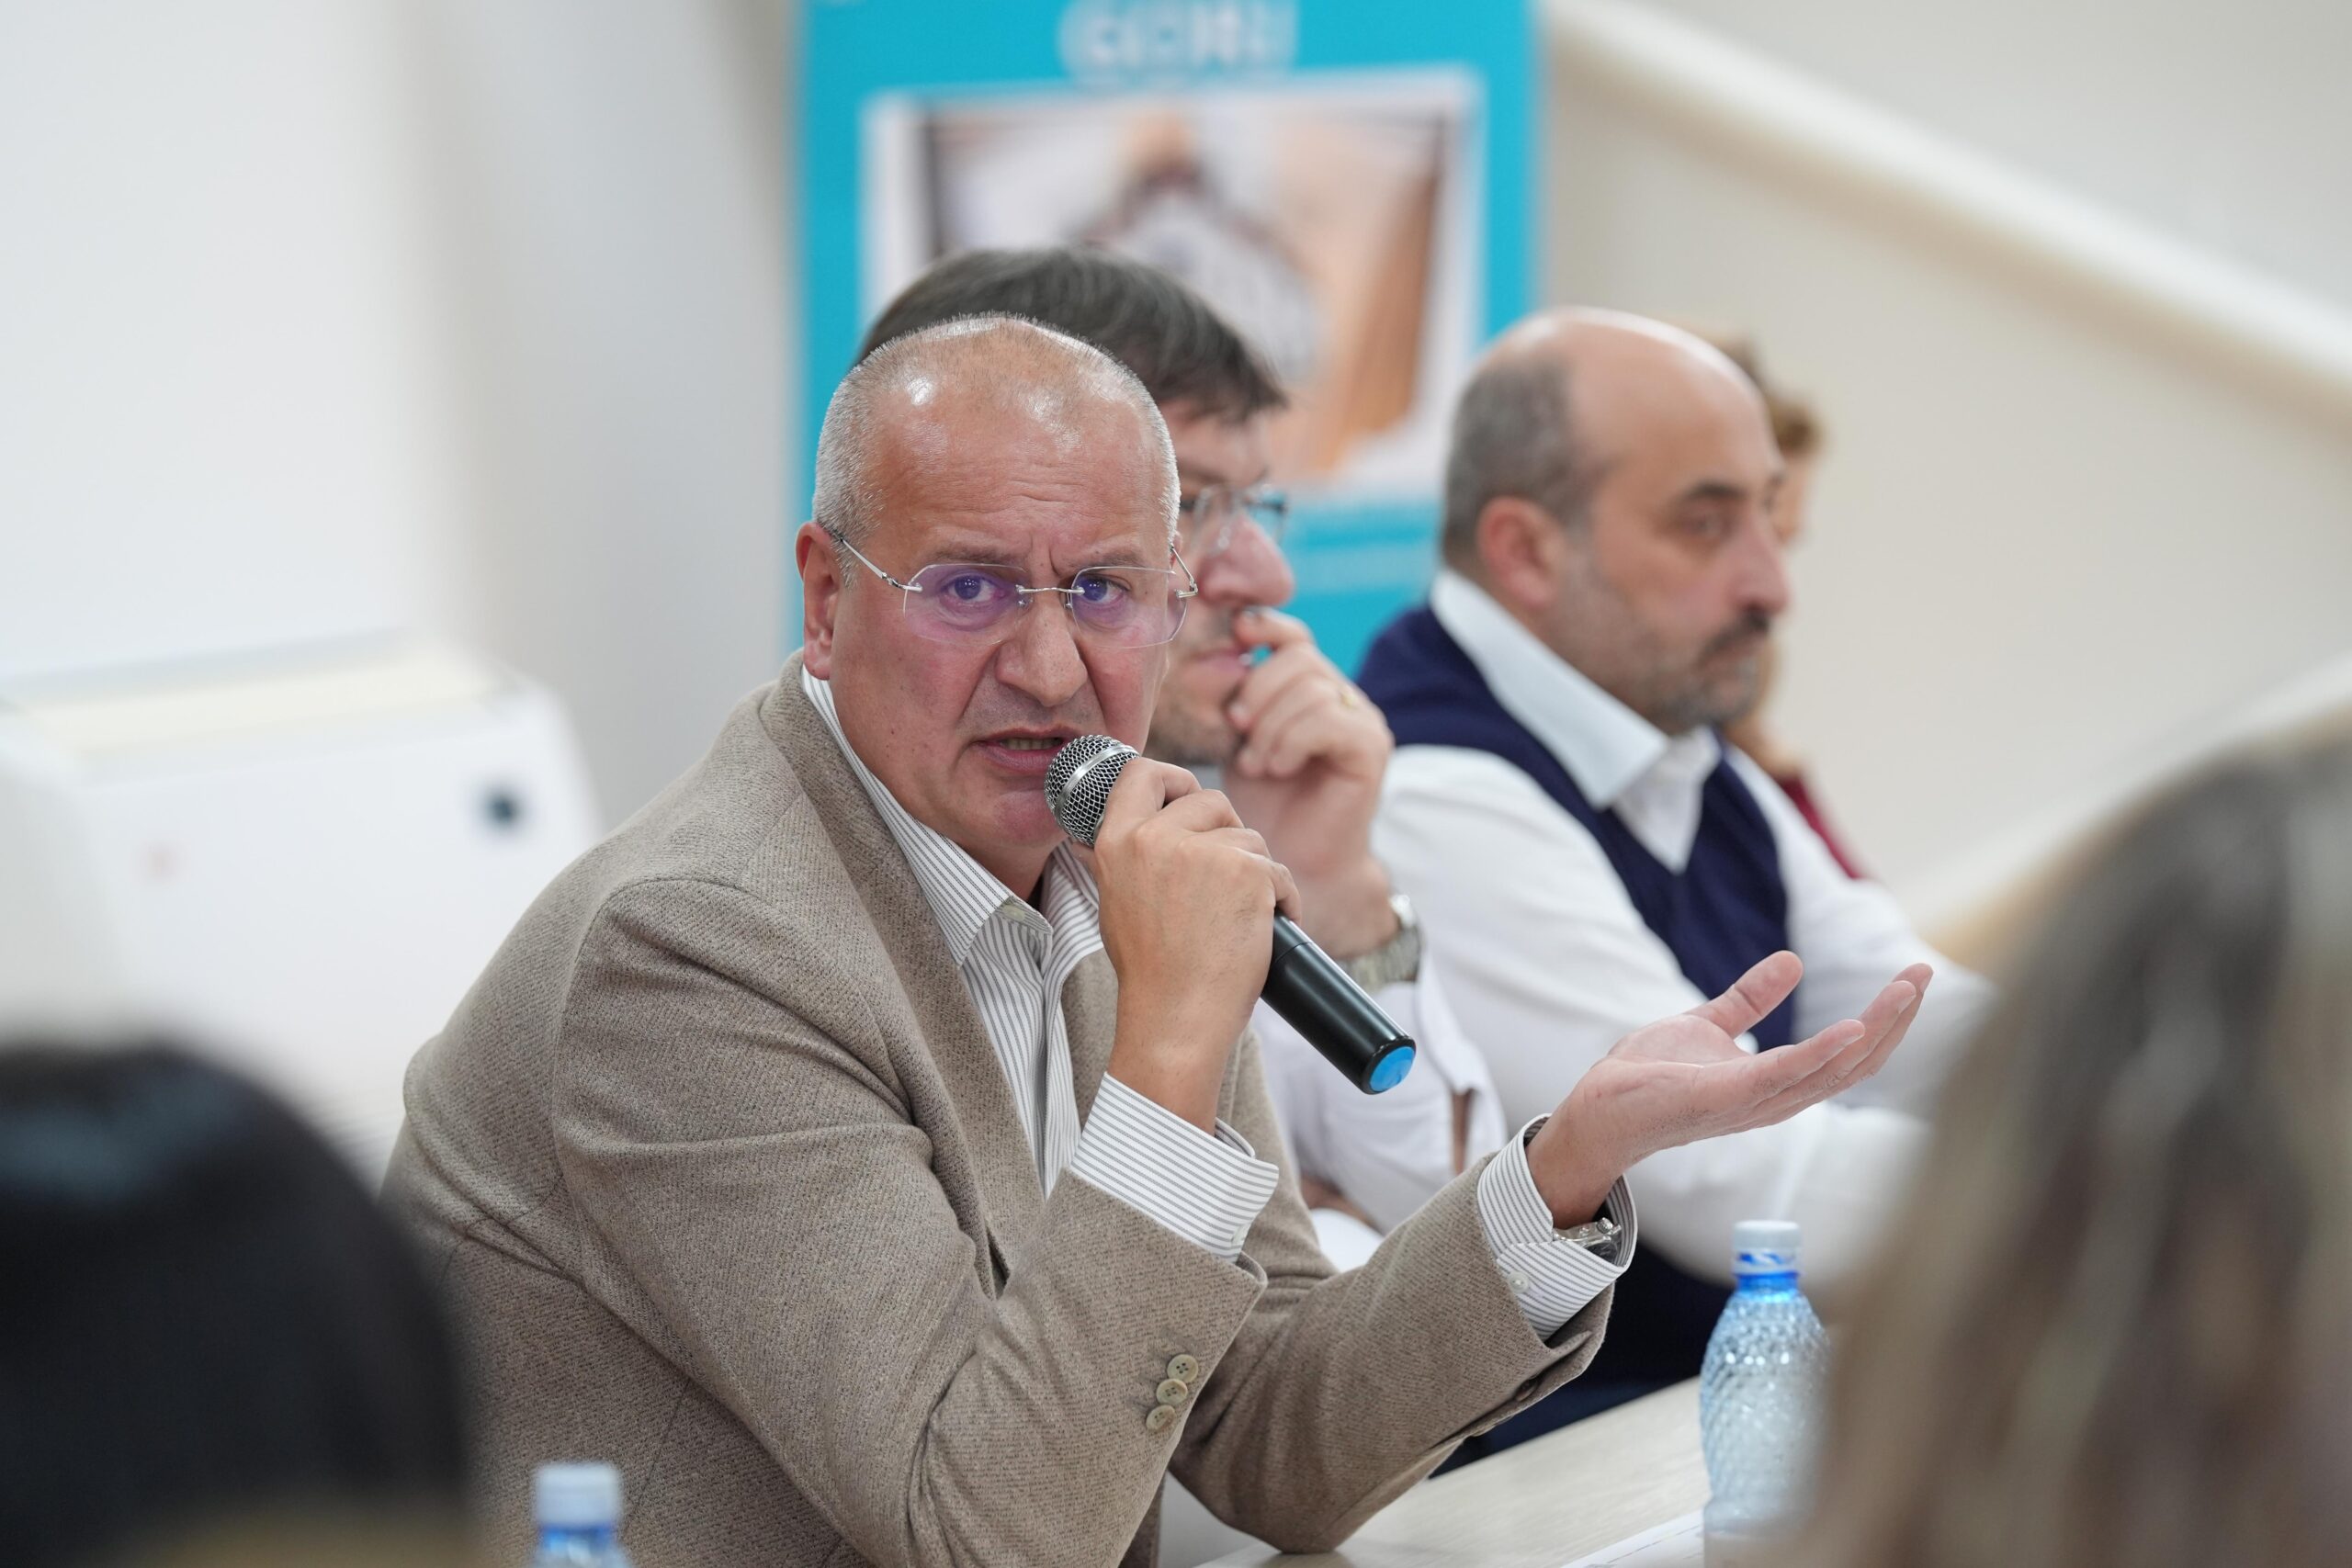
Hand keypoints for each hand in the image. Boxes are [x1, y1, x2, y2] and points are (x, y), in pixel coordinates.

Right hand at [1091, 755, 1300, 1129]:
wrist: (1175, 1019)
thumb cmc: (1152, 972)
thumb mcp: (1118, 899)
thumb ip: (1131, 855)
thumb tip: (1149, 824)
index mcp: (1117, 841)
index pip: (1142, 771)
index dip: (1172, 778)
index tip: (1186, 796)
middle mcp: (1155, 837)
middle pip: (1210, 801)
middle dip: (1227, 835)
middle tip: (1224, 886)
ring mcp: (1203, 851)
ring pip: (1250, 838)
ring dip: (1256, 874)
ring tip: (1237, 920)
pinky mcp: (1247, 871)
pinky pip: (1279, 871)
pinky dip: (1282, 901)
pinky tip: (1262, 931)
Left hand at [1218, 608, 1397, 956]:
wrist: (1293, 863)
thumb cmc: (1263, 806)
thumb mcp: (1240, 741)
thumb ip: (1239, 699)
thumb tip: (1222, 653)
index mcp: (1312, 689)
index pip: (1294, 637)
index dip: (1265, 628)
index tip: (1235, 636)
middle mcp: (1344, 699)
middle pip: (1299, 657)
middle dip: (1257, 690)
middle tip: (1237, 730)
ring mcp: (1363, 721)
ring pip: (1311, 688)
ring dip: (1270, 726)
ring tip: (1257, 764)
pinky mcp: (1370, 749)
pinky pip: (1327, 720)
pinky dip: (1292, 742)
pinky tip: (1278, 768)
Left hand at [1525, 954, 1931, 1224]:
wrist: (1600, 1106)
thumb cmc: (1651, 1075)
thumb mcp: (1708, 1024)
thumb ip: (1750, 999)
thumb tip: (1792, 960)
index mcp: (1779, 1084)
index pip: (1851, 1054)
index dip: (1888, 1018)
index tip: (1913, 977)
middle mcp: (1778, 1100)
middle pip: (1857, 1063)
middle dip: (1897, 1019)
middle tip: (1924, 974)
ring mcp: (1755, 1102)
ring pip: (1834, 1069)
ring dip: (1875, 1027)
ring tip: (1906, 988)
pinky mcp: (1725, 1097)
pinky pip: (1784, 1075)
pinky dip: (1821, 1052)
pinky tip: (1853, 1026)